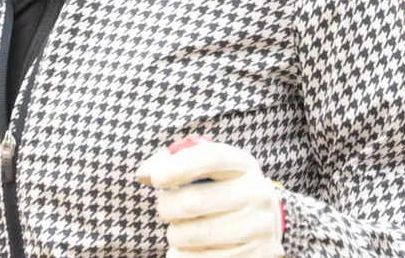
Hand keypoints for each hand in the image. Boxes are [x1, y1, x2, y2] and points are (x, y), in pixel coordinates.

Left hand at [135, 135, 284, 257]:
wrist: (261, 221)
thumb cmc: (219, 189)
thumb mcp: (205, 168)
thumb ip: (173, 162)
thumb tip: (143, 174)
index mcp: (243, 164)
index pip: (211, 157)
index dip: (180, 166)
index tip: (156, 179)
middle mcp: (256, 193)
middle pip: (192, 201)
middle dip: (166, 207)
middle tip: (166, 208)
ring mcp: (258, 227)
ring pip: (192, 234)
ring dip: (174, 234)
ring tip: (180, 229)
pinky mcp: (255, 255)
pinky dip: (181, 255)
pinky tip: (185, 249)